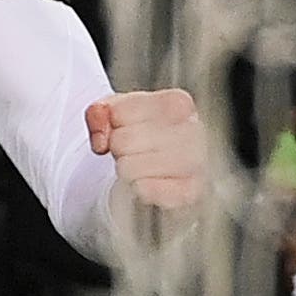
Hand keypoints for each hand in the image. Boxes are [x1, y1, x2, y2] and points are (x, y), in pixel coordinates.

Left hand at [89, 90, 205, 210]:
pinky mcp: (190, 192)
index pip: (120, 113)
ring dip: (126, 170)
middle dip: (118, 149)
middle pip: (123, 141)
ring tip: (140, 165)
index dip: (112, 124)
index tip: (125, 127)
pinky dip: (139, 189)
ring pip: (130, 169)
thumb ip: (99, 112)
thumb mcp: (117, 112)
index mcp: (178, 103)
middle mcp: (193, 130)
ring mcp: (196, 162)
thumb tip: (101, 140)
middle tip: (132, 150)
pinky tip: (148, 183)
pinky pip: (146, 191)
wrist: (168, 165)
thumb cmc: (144, 133)